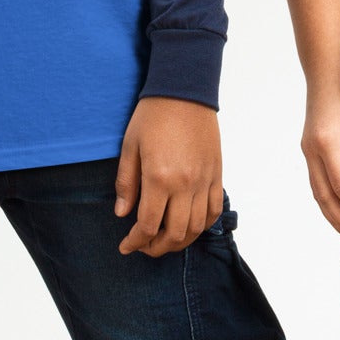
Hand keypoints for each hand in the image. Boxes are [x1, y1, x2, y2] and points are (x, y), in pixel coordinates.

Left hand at [114, 98, 223, 255]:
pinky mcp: (217, 174)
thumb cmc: (153, 115)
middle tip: (144, 247)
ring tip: (164, 240)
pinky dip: (202, 225)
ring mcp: (205, 180)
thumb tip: (122, 214)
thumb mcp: (130, 147)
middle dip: (156, 248)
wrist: (185, 91)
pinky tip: (188, 226)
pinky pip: (213, 210)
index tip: (126, 246)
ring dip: (180, 241)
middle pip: (174, 234)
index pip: (148, 224)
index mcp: (159, 178)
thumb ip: (126, 184)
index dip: (135, 242)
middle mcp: (185, 184)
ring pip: (196, 227)